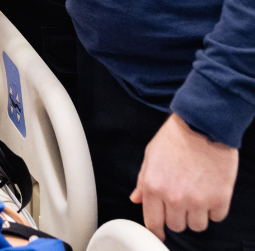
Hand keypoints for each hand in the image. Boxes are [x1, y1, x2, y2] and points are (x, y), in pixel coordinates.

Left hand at [130, 113, 238, 239]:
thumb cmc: (176, 137)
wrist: (202, 124)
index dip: (156, 229)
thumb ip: (143, 180)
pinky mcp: (219, 199)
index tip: (159, 231)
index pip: (153, 222)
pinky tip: (210, 192)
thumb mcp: (151, 154)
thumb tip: (136, 198)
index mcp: (153, 186)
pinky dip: (214, 208)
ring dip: (196, 214)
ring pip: (196, 226)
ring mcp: (197, 201)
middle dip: (177, 216)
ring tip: (196, 195)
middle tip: (181, 200)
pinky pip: (216, 217)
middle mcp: (174, 198)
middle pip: (176, 226)